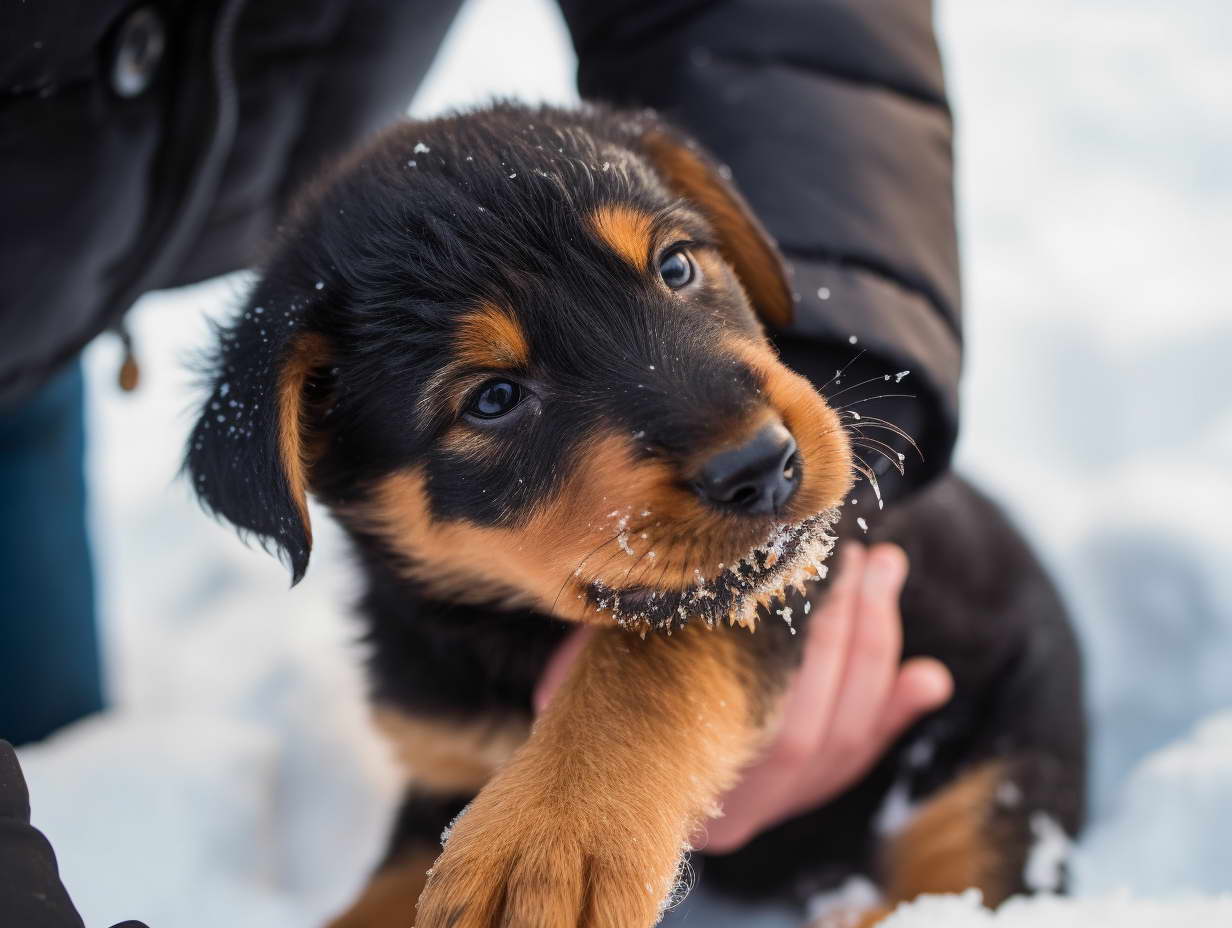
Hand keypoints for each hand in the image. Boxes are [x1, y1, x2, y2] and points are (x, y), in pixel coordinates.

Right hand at [533, 542, 952, 854]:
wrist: (592, 766)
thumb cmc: (590, 698)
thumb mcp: (600, 668)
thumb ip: (633, 645)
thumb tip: (669, 600)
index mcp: (691, 788)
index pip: (783, 731)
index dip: (821, 651)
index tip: (828, 572)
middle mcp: (736, 814)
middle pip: (822, 730)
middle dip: (857, 634)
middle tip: (867, 560)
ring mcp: (770, 808)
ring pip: (847, 740)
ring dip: (879, 652)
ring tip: (884, 574)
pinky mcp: (795, 795)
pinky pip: (856, 760)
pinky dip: (895, 714)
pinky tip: (928, 678)